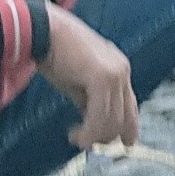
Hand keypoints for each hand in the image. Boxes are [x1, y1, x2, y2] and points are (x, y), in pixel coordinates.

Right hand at [39, 7, 139, 150]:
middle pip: (123, 117)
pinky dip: (88, 132)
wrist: (43, 31)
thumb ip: (89, 100)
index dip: (129, 127)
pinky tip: (75, 134)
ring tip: (76, 138)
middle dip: (106, 136)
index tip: (126, 144)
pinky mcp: (102, 77)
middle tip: (83, 142)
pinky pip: (99, 116)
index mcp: (119, 69)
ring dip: (93, 137)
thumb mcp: (77, 82)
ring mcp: (115, 73)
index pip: (131, 105)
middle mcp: (122, 71)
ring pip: (111, 120)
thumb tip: (93, 125)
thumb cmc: (54, 54)